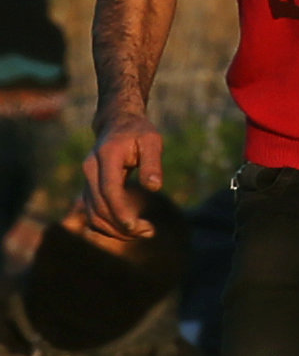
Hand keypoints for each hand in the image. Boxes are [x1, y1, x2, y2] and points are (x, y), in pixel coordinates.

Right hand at [81, 108, 162, 239]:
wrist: (116, 124)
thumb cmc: (138, 131)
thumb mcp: (152, 140)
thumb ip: (153, 162)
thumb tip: (154, 187)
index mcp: (106, 156)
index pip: (109, 189)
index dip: (120, 210)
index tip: (136, 226)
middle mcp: (90, 169)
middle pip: (99, 206)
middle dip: (121, 224)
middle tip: (149, 231)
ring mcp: (86, 180)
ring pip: (93, 213)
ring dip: (115, 229)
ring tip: (144, 232)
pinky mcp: (89, 189)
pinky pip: (93, 213)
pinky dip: (108, 225)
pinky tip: (130, 228)